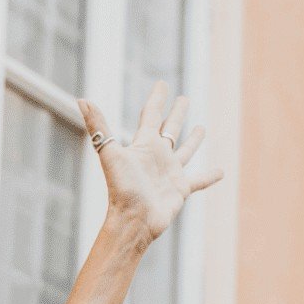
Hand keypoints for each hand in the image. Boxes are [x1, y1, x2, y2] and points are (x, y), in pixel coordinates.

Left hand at [78, 82, 221, 245]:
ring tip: (202, 128)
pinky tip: (221, 171)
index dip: (157, 99)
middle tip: (184, 98)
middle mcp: (157, 156)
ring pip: (185, 151)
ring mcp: (170, 172)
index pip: (151, 115)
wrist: (133, 219)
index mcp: (143, 145)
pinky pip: (199, 180)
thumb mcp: (110, 153)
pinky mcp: (181, 189)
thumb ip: (98, 126)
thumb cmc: (122, 188)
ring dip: (194, 140)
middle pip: (170, 129)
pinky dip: (209, 176)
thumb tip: (81, 99)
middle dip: (176, 113)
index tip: (162, 84)